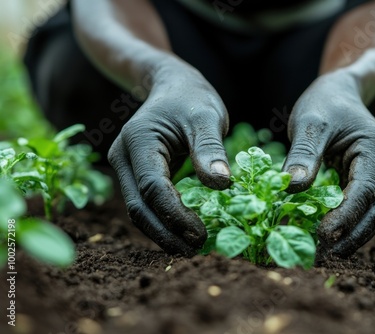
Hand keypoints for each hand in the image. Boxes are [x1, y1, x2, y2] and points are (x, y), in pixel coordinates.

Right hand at [108, 63, 230, 255]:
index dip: (175, 215)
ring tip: (191, 248)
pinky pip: (146, 203)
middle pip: (139, 207)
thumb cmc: (191, 98)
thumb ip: (210, 148)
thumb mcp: (206, 116)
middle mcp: (123, 157)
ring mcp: (126, 167)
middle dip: (166, 233)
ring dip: (163, 232)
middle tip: (195, 251)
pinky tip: (184, 232)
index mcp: (138, 141)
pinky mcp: (136, 174)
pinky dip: (163, 220)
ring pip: (139, 210)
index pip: (153, 188)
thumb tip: (221, 185)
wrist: (172, 85)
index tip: (201, 234)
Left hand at [283, 71, 374, 257]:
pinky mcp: (367, 183)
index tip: (322, 236)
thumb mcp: (310, 122)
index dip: (345, 218)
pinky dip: (345, 226)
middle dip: (349, 237)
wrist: (341, 92)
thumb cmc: (325, 103)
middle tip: (319, 256)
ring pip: (369, 216)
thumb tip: (293, 189)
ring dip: (348, 237)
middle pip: (373, 213)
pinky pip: (360, 210)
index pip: (364, 193)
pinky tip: (324, 238)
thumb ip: (303, 154)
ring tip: (320, 254)